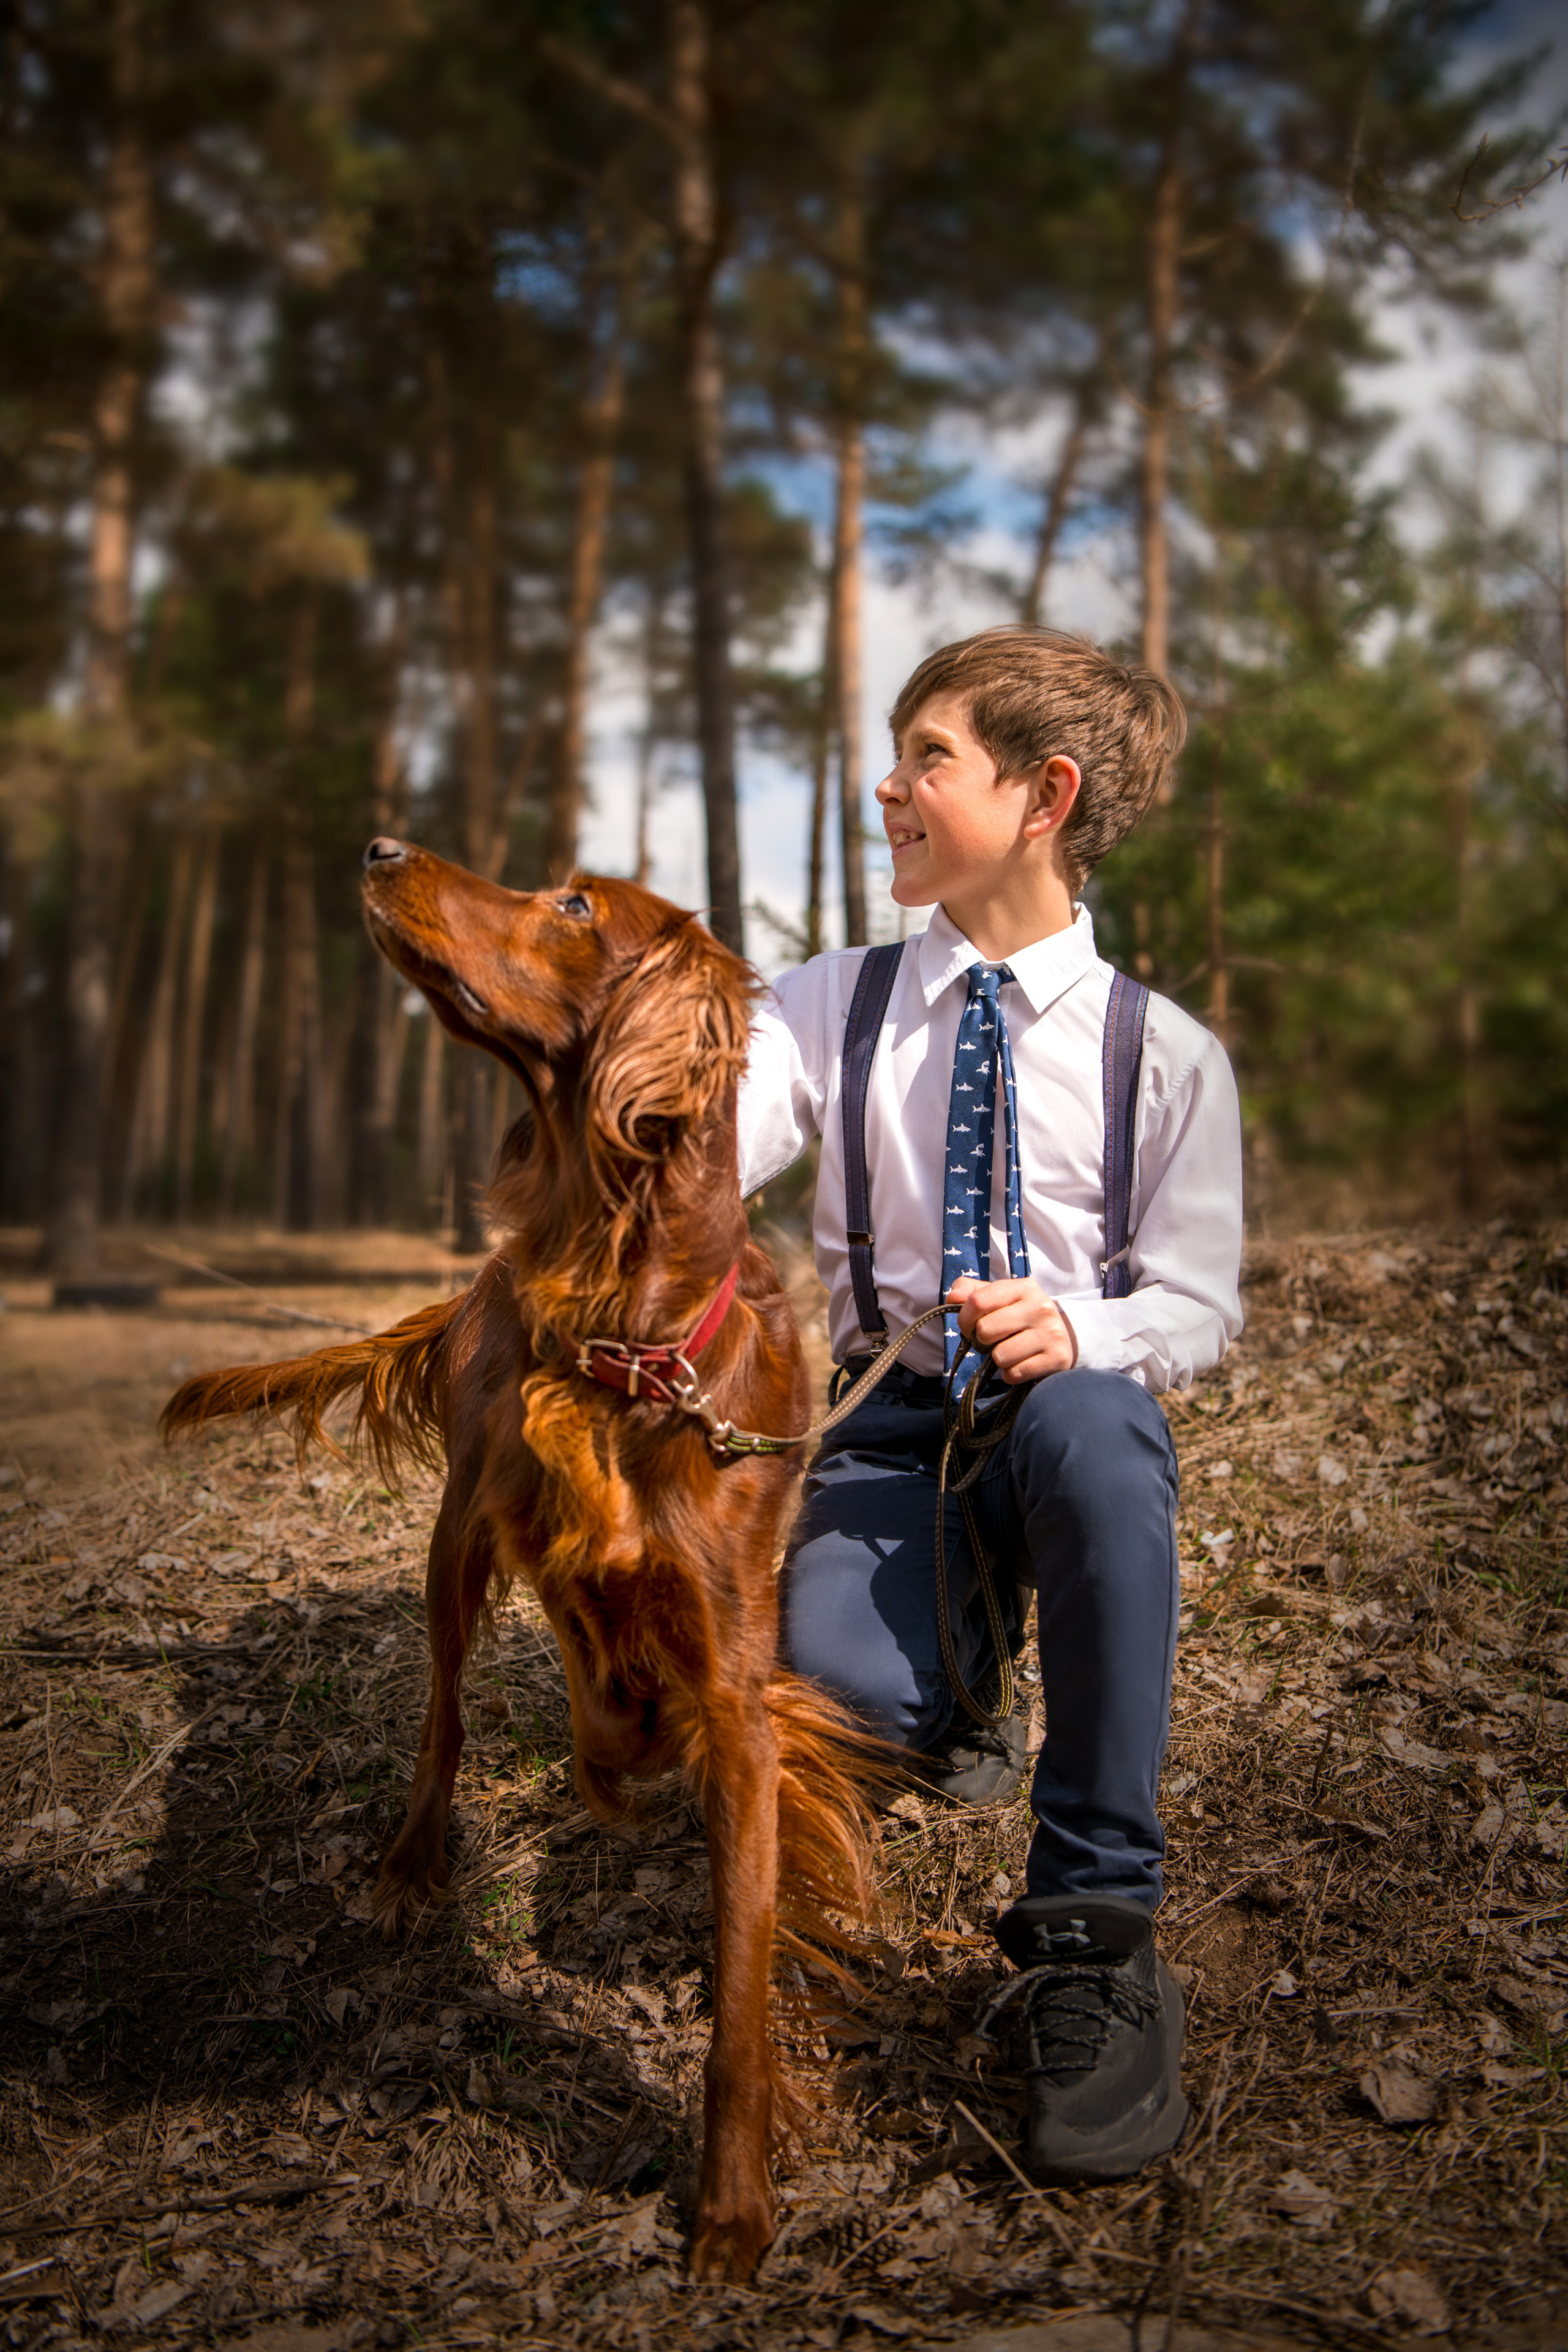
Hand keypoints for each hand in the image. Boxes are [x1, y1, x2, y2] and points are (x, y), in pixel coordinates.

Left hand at [946, 1275, 1077, 1382]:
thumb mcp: (1001, 1298)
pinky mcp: (1056, 1359)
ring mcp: (1051, 1333)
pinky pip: (1014, 1374)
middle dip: (983, 1340)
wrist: (1062, 1339)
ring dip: (998, 1359)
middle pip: (985, 1330)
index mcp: (1024, 1287)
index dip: (965, 1318)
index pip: (978, 1300)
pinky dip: (1012, 1374)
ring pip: (999, 1356)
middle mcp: (1041, 1307)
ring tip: (1011, 1351)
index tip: (968, 1326)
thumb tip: (952, 1296)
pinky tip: (1022, 1363)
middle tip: (995, 1340)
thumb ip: (972, 1292)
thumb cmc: (1021, 1317)